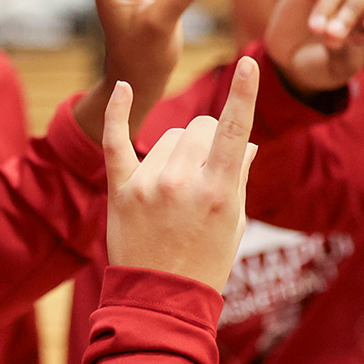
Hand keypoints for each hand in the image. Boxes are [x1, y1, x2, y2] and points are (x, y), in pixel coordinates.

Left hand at [103, 58, 257, 292]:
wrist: (160, 301)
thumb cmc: (206, 262)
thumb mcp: (233, 223)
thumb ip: (237, 177)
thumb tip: (245, 141)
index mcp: (217, 191)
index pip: (235, 130)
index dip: (244, 93)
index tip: (248, 63)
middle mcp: (182, 182)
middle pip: (199, 128)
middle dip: (208, 139)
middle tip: (207, 169)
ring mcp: (148, 184)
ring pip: (169, 137)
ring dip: (178, 149)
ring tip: (178, 186)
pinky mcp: (120, 190)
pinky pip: (115, 140)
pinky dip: (118, 112)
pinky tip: (123, 88)